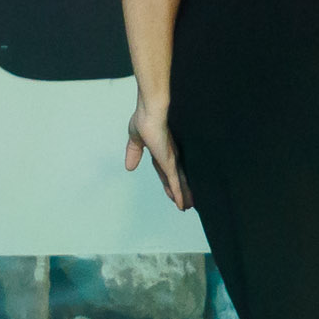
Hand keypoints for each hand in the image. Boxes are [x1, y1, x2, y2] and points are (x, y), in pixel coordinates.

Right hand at [125, 88, 186, 211]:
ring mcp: (170, 160)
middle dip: (179, 191)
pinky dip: (178, 194)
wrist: (150, 111)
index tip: (173, 192)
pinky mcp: (170, 162)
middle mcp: (169, 156)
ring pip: (178, 183)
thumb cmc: (144, 118)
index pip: (166, 171)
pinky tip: (183, 205)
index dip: (169, 183)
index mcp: (161, 151)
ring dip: (182, 196)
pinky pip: (175, 183)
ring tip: (189, 207)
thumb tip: (129, 167)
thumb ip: (134, 153)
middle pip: (175, 179)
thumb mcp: (135, 140)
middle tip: (188, 203)